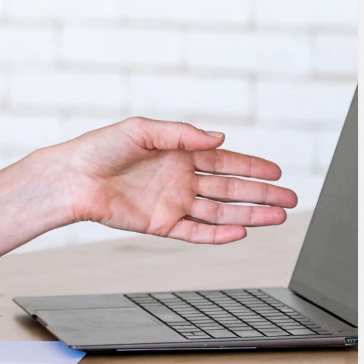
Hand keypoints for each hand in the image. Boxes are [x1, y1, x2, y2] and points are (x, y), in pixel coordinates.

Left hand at [55, 116, 297, 243]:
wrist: (72, 178)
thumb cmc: (99, 148)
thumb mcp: (142, 129)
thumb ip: (182, 134)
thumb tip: (219, 137)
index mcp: (178, 154)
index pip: (224, 161)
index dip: (251, 166)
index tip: (277, 170)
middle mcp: (180, 180)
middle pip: (230, 189)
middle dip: (261, 193)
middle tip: (291, 198)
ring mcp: (172, 203)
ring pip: (219, 212)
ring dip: (249, 214)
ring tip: (278, 216)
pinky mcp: (160, 224)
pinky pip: (195, 231)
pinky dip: (218, 234)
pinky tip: (241, 232)